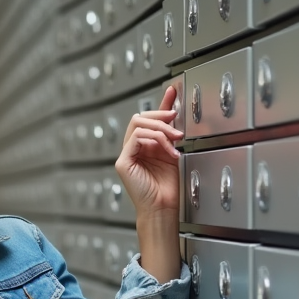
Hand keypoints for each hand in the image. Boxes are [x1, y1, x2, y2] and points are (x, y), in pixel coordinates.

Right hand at [114, 85, 182, 214]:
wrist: (162, 208)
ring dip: (160, 128)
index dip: (161, 104)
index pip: (150, 120)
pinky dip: (154, 139)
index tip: (172, 91)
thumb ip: (170, 136)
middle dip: (160, 115)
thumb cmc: (167, 188)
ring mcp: (126, 154)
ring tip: (175, 139)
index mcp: (144, 146)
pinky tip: (167, 150)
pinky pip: (136, 138)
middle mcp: (133, 148)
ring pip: (138, 125)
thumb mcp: (172, 154)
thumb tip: (173, 117)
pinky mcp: (123, 162)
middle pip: (140, 118)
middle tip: (175, 120)